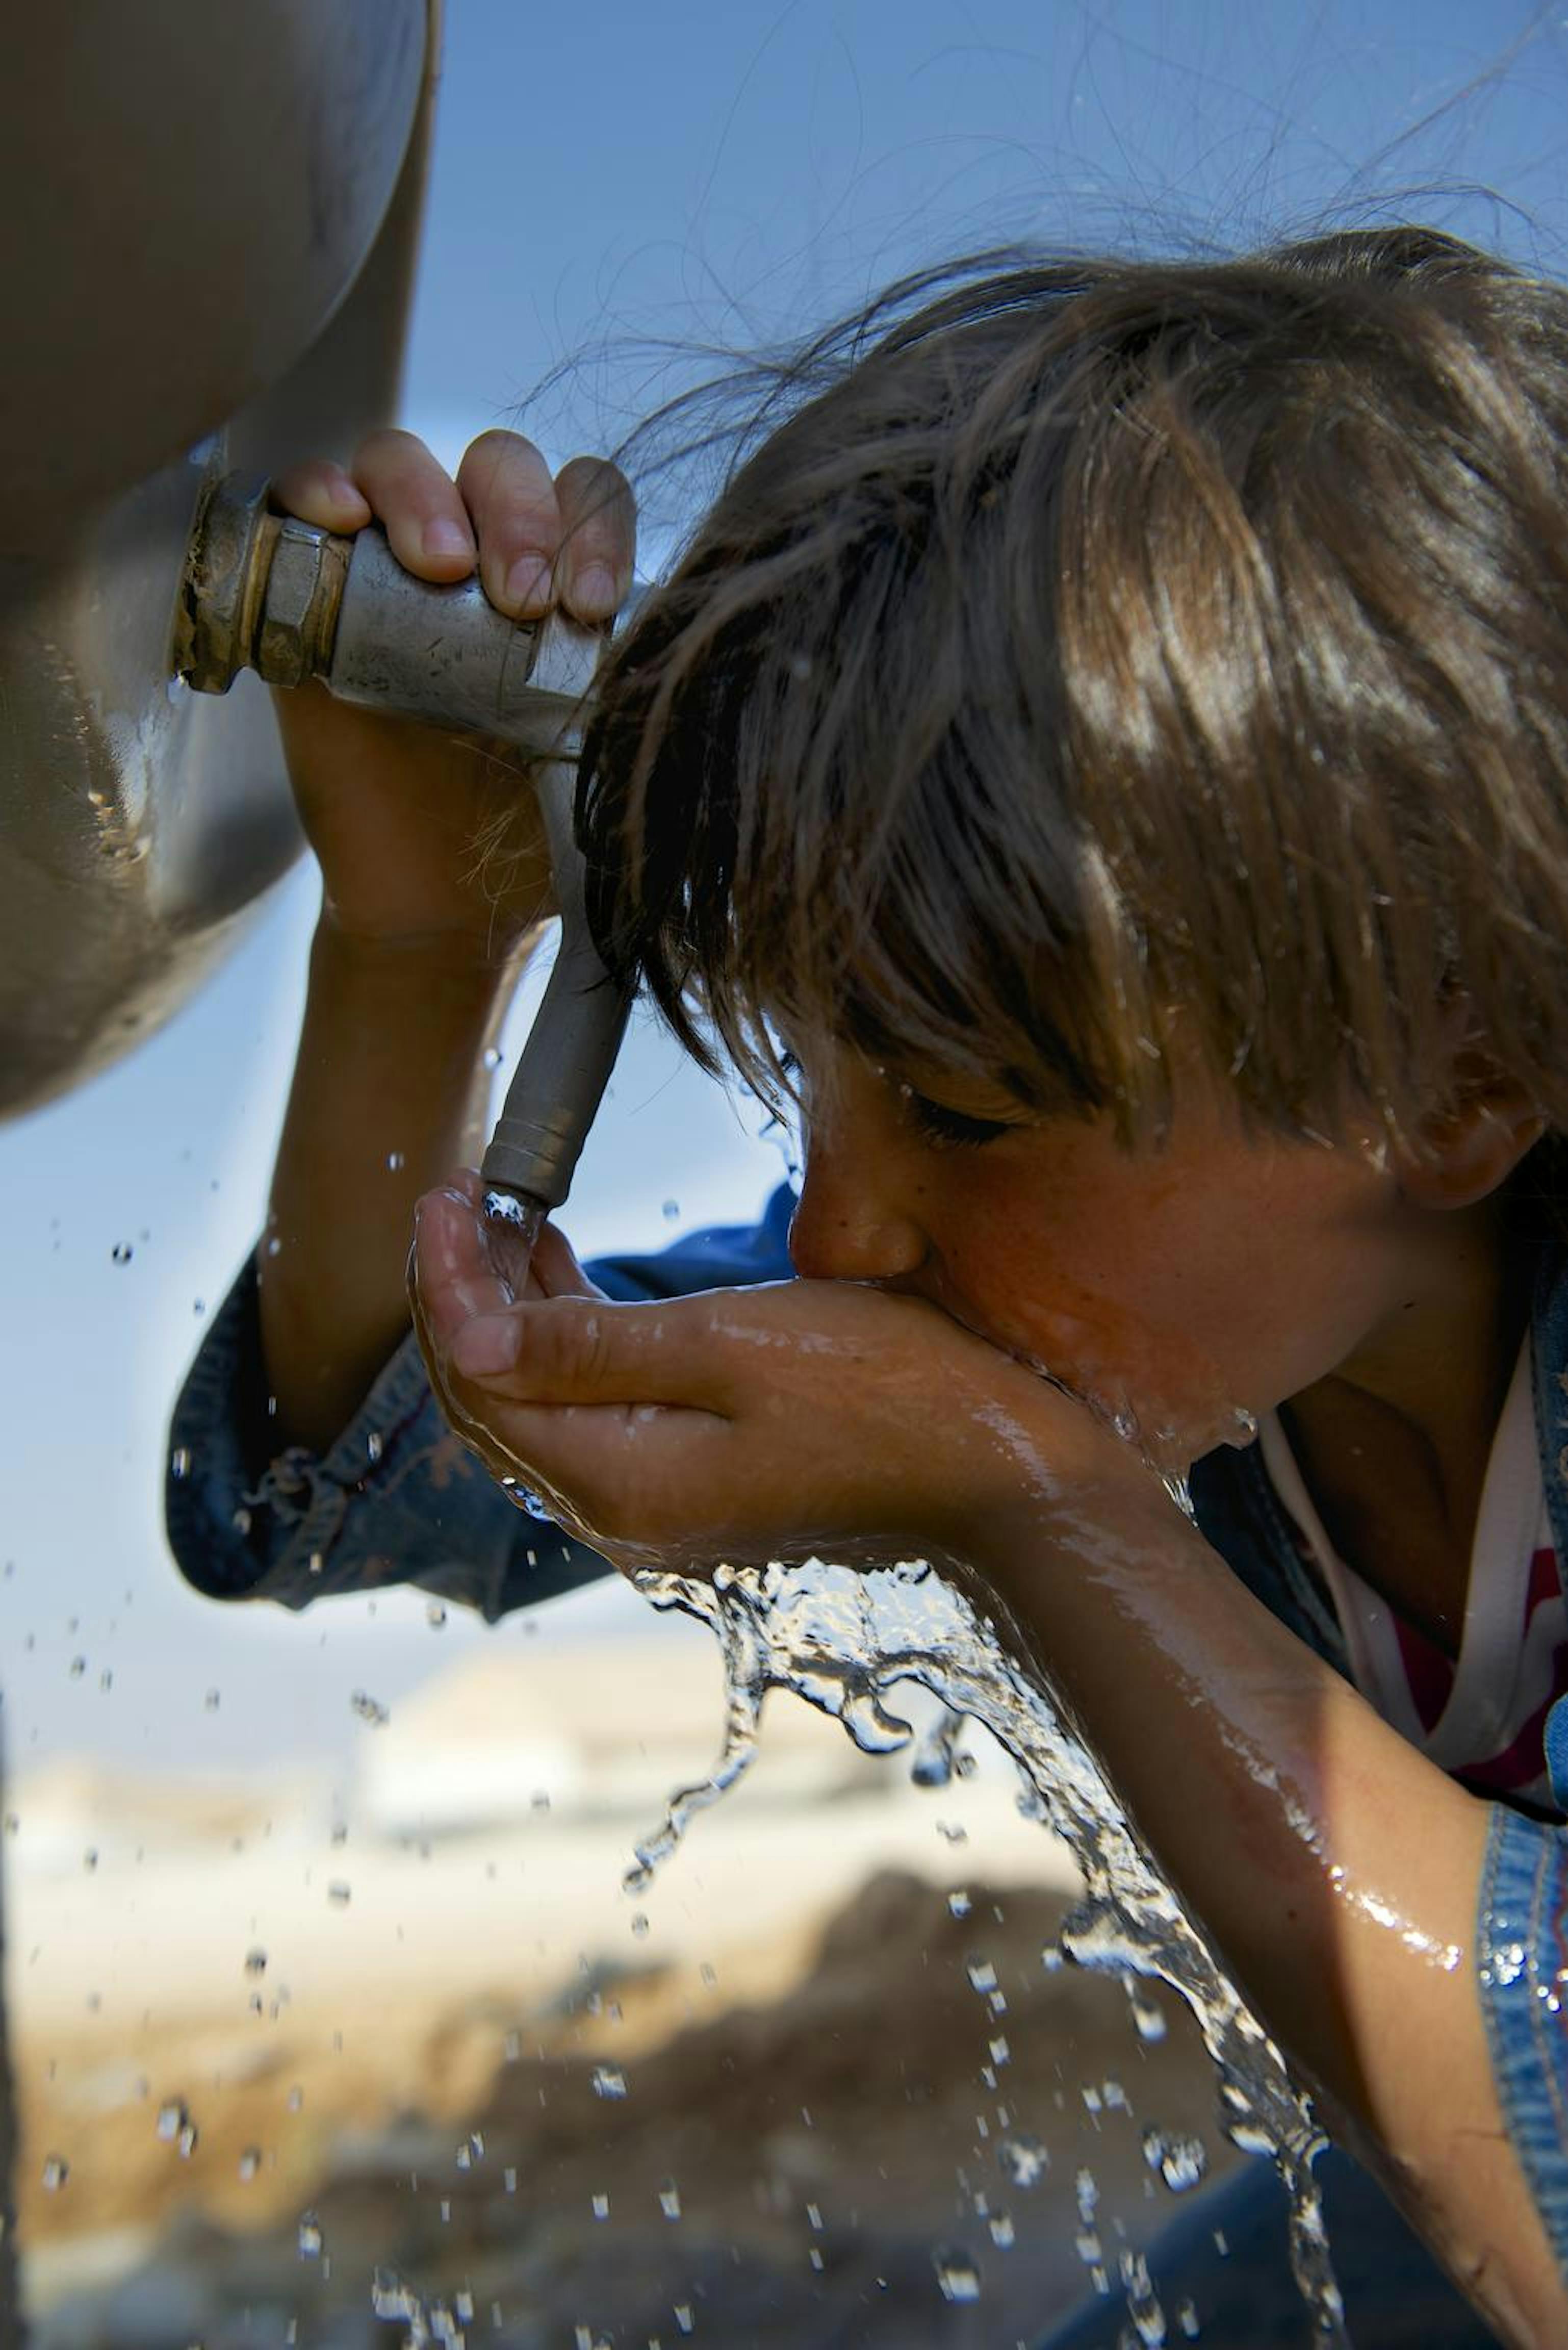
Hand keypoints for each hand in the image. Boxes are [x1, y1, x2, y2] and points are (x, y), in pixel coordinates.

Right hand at [270, 429, 635, 954]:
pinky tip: (339, 516)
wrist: (439, 904)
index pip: (587, 496)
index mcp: (557, 577)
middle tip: (518, 599)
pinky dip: (313, 488)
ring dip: (422, 496)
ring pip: (398, 461)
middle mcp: (474, 553)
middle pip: (498, 465)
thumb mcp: (601, 758)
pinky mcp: (309, 592)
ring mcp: (383, 563)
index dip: (596, 529)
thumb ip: (641, 702)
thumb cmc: (527, 826)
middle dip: (517, 514)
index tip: (592, 606)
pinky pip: (295, 503)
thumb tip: (706, 666)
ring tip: (438, 568)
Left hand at [409, 1174, 1159, 1577]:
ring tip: (503, 1221)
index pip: (479, 1382)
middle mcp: (623, 1511)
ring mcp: (663, 1506)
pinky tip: (571, 1278)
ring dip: (512, 1317)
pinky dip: (569, 1345)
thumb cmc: (890, 1394)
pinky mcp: (701, 1487)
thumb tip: (464, 1341)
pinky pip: (597, 1415)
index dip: (446, 1284)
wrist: (1006, 1478)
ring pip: (542, 1408)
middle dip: (465, 1297)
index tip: (445, 1191)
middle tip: (461, 1199)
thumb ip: (590, 1345)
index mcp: (619, 1480)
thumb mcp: (733, 1345)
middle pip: (495, 1404)